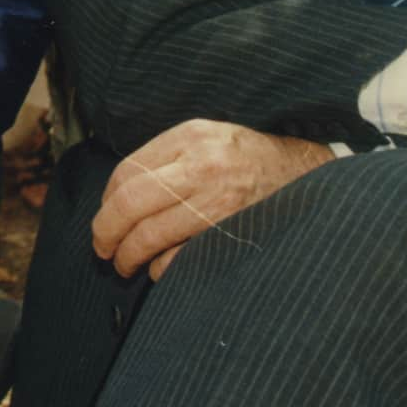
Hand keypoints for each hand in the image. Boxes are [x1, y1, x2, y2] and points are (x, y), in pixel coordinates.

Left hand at [92, 118, 331, 280]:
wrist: (304, 174)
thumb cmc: (245, 158)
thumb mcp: (204, 138)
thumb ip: (163, 158)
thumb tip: (115, 196)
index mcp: (190, 138)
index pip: (128, 172)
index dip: (106, 201)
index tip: (103, 218)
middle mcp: (203, 167)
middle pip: (131, 204)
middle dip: (106, 232)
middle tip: (102, 249)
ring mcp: (219, 203)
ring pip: (152, 235)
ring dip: (129, 256)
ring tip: (125, 264)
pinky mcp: (233, 233)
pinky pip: (182, 259)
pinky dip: (163, 268)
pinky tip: (160, 267)